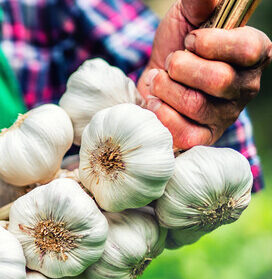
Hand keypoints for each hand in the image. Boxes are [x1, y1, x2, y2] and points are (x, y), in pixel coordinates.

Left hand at [137, 0, 271, 148]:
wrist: (153, 77)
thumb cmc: (177, 45)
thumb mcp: (188, 16)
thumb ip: (200, 2)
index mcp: (254, 52)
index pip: (246, 48)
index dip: (211, 43)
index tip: (191, 40)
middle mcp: (246, 86)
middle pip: (219, 79)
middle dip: (181, 66)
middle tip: (172, 62)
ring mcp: (227, 115)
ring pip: (195, 104)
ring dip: (165, 88)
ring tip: (160, 81)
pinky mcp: (203, 137)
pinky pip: (183, 132)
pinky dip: (160, 113)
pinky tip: (157, 102)